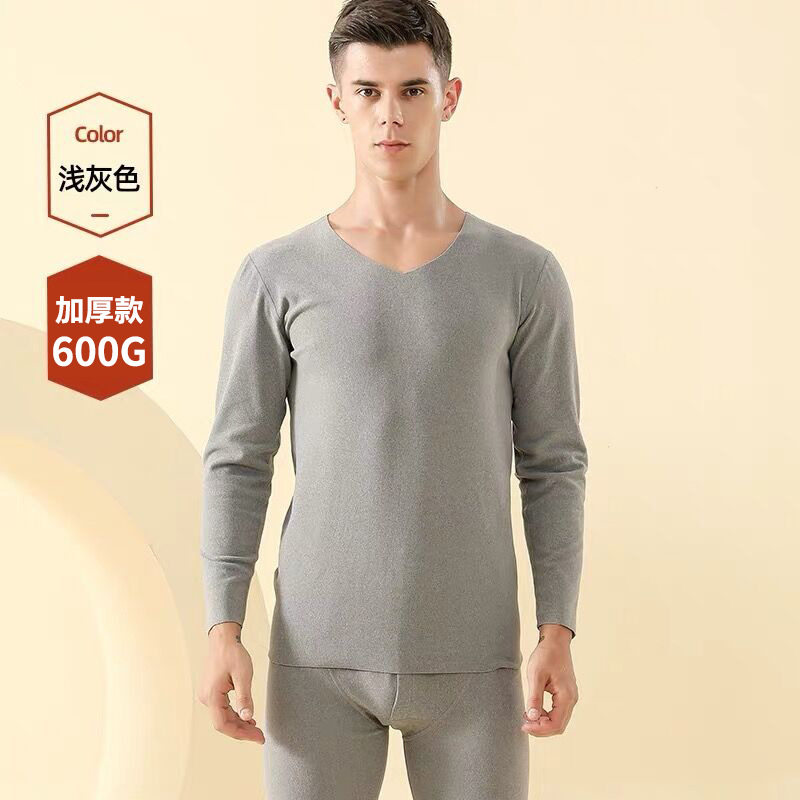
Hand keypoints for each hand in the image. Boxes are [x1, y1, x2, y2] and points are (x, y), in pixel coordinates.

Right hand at [197, 622, 264, 743]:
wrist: (222, 638)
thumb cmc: (232, 653)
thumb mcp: (243, 674)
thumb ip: (244, 698)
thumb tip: (248, 718)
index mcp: (211, 696)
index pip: (223, 725)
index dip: (240, 734)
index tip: (257, 738)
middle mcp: (206, 698)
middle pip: (223, 723)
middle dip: (242, 731)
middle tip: (260, 736)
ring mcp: (207, 695)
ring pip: (223, 717)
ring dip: (239, 723)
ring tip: (256, 728)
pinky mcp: (212, 692)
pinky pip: (222, 709)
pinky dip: (235, 715)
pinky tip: (247, 717)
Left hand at [520, 624, 577, 736]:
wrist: (555, 640)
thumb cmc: (546, 655)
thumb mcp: (536, 675)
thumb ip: (534, 698)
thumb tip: (531, 718)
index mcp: (566, 696)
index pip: (555, 724)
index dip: (539, 729)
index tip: (524, 726)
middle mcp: (572, 699)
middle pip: (558, 726)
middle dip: (541, 728)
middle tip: (524, 723)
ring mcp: (570, 697)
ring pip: (558, 721)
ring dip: (543, 723)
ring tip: (527, 716)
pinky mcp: (566, 694)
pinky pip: (558, 712)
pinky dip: (546, 715)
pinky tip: (534, 709)